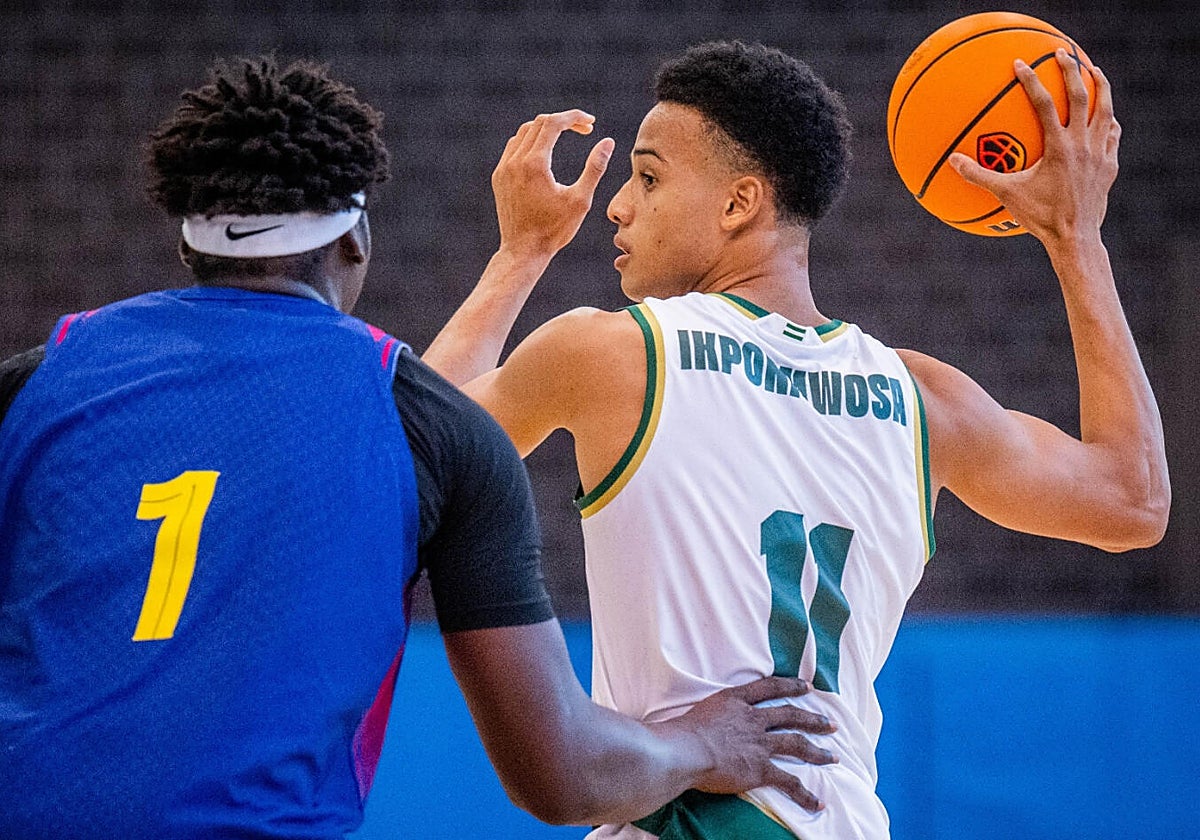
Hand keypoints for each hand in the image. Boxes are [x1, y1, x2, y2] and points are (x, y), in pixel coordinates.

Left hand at [492, 109, 615, 259]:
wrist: (523, 251)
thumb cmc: (554, 230)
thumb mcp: (580, 200)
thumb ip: (595, 168)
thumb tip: (608, 142)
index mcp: (535, 164)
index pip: (553, 123)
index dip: (574, 117)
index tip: (591, 122)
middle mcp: (515, 161)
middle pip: (539, 123)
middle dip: (564, 121)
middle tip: (585, 129)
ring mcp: (504, 168)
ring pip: (524, 132)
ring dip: (547, 129)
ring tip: (567, 135)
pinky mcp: (499, 177)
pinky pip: (514, 147)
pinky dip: (531, 141)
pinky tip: (545, 151)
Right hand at [657, 676, 837, 812]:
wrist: (684, 750)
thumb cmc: (682, 732)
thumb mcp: (701, 710)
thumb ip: (715, 712)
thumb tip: (712, 719)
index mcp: (737, 701)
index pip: (769, 687)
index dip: (790, 685)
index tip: (806, 686)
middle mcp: (753, 719)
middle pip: (790, 715)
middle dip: (813, 720)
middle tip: (831, 724)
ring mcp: (759, 743)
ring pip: (796, 744)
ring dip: (818, 751)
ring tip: (834, 756)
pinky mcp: (760, 768)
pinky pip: (788, 781)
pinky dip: (804, 793)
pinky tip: (817, 802)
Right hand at [949, 49, 1119, 243]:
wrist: (1075, 238)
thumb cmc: (1039, 217)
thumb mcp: (1006, 195)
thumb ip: (979, 176)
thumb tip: (952, 161)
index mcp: (1058, 147)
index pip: (1044, 103)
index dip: (1031, 81)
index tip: (1020, 64)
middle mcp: (1082, 144)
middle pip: (1081, 96)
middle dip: (1072, 70)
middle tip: (1063, 53)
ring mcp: (1100, 153)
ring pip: (1105, 110)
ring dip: (1100, 87)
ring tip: (1094, 71)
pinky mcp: (1109, 165)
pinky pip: (1113, 135)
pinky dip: (1108, 121)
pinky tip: (1105, 117)